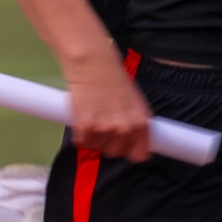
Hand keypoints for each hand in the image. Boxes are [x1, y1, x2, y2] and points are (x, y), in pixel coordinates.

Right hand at [63, 47, 152, 161]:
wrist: (94, 66)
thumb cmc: (116, 82)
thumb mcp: (136, 104)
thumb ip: (136, 125)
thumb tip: (136, 144)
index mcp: (141, 124)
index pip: (139, 156)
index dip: (131, 150)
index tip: (125, 145)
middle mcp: (124, 130)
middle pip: (115, 153)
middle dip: (110, 142)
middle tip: (105, 124)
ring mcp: (104, 130)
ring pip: (97, 148)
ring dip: (94, 137)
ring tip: (94, 117)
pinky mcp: (85, 127)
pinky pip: (82, 142)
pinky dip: (81, 134)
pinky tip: (84, 118)